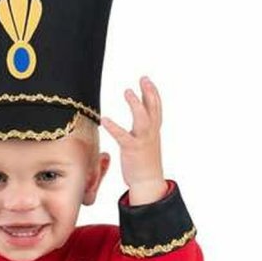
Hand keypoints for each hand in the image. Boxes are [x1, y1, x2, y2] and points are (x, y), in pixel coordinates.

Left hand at [101, 75, 167, 205]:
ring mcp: (142, 141)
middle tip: (143, 78)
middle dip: (149, 92)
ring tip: (127, 91)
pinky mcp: (132, 150)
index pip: (156, 109)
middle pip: (153, 109)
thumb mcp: (147, 143)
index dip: (152, 93)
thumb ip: (143, 131)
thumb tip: (138, 122)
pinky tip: (105, 119)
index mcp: (154, 132)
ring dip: (135, 104)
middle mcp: (151, 133)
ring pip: (142, 119)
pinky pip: (123, 136)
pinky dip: (114, 127)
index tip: (146, 81)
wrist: (148, 182)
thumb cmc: (145, 164)